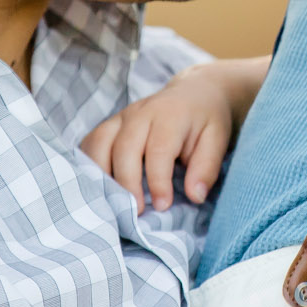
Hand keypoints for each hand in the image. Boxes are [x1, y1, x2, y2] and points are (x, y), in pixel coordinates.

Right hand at [81, 64, 234, 209]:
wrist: (195, 92)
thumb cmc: (206, 121)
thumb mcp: (218, 140)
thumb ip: (207, 168)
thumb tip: (195, 196)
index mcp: (170, 114)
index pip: (158, 150)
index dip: (158, 181)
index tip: (162, 206)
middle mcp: (140, 112)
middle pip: (123, 148)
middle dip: (127, 184)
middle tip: (136, 213)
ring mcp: (120, 117)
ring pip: (99, 144)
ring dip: (101, 177)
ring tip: (112, 206)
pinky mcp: (109, 124)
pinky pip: (89, 144)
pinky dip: (88, 167)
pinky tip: (96, 189)